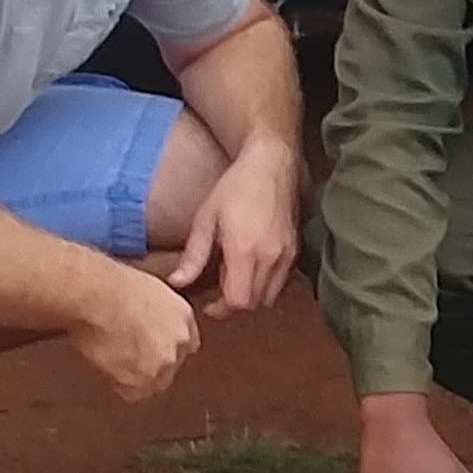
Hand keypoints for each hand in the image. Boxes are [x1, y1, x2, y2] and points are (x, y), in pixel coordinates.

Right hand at [71, 262, 201, 400]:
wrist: (95, 296)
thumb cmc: (108, 285)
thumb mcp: (145, 288)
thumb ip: (156, 310)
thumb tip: (147, 321)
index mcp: (184, 315)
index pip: (186, 344)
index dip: (165, 347)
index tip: (151, 349)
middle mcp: (179, 341)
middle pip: (170, 366)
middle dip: (151, 364)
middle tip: (125, 354)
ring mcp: (163, 362)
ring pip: (152, 381)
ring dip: (134, 375)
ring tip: (111, 357)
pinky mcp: (141, 380)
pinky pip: (131, 392)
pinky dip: (117, 382)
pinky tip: (105, 365)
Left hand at [168, 149, 301, 317]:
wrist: (271, 164)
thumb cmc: (236, 186)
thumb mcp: (205, 219)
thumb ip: (193, 256)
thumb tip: (177, 282)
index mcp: (244, 249)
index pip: (238, 301)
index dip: (221, 309)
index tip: (208, 304)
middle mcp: (270, 256)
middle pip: (254, 303)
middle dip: (234, 302)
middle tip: (218, 286)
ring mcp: (286, 254)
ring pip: (269, 297)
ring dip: (251, 295)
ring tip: (235, 275)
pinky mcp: (295, 250)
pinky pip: (281, 283)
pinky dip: (266, 285)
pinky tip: (252, 266)